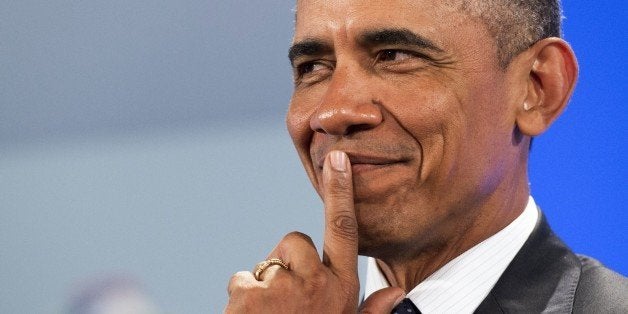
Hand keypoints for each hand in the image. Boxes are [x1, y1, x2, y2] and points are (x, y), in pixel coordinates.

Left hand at [225, 151, 404, 312]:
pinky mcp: (250, 294)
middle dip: (288, 263)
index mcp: (341, 288)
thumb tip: (398, 292)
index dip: (341, 191)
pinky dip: (242, 297)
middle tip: (288, 301)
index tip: (337, 158)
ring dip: (265, 284)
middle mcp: (315, 282)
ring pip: (266, 262)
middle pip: (294, 241)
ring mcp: (282, 287)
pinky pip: (242, 279)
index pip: (344, 228)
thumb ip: (373, 312)